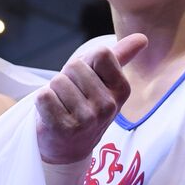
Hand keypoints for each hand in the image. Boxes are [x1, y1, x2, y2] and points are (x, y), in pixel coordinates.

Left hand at [35, 34, 146, 164]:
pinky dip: (42, 102)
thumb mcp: (104, 82)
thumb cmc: (84, 105)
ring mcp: (87, 119)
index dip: (87, 61)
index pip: (101, 53)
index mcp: (122, 90)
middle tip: (72, 97)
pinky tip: (52, 115)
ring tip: (63, 107)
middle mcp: (108, 106)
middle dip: (67, 77)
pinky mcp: (63, 128)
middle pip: (75, 65)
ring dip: (54, 91)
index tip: (86, 79)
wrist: (68, 146)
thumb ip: (120, 57)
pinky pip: (44, 96)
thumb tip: (142, 37)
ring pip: (58, 80)